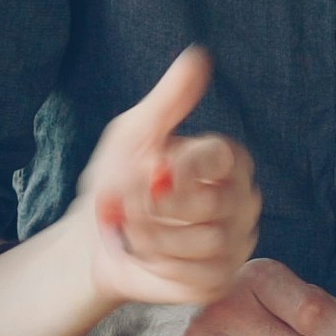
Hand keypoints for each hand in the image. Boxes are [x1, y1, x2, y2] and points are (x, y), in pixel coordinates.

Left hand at [73, 47, 259, 311]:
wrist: (94, 239)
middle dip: (157, 207)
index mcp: (227, 160)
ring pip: (205, 242)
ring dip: (153, 238)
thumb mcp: (134, 132)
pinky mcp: (220, 278)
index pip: (224, 158)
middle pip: (214, 204)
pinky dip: (162, 268)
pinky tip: (149, 257)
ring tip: (134, 230)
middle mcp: (242, 199)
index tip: (150, 165)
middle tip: (127, 204)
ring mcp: (235, 242)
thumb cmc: (116, 180)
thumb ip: (169, 99)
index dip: (183, 167)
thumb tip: (198, 56)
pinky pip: (200, 276)